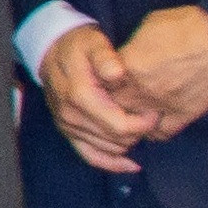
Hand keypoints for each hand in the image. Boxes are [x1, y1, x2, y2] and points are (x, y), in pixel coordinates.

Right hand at [35, 21, 156, 173]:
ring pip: (108, 149)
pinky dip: (112, 163)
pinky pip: (90, 156)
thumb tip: (117, 73)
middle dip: (139, 132)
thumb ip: (105, 57)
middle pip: (116, 139)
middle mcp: (71, 116)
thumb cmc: (78, 47)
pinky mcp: (68, 132)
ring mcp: (68, 126)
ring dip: (129, 142)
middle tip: (152, 116)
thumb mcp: (93, 43)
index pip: (119, 125)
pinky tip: (131, 164)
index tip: (155, 111)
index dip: (142, 123)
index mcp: (79, 96)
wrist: (52, 51)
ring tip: (141, 127)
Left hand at [112, 5, 207, 134]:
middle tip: (119, 101)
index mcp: (127, 67)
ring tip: (136, 115)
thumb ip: (133, 48)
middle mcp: (140, 90)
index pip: (101, 86)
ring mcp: (161, 105)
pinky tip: (156, 123)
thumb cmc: (187, 25)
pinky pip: (162, 134)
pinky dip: (156, 131)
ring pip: (133, 126)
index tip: (108, 83)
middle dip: (114, 105)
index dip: (103, 86)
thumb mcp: (148, 27)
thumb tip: (128, 55)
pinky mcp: (183, 115)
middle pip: (114, 108)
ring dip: (132, 121)